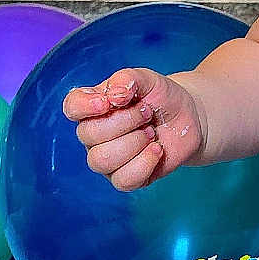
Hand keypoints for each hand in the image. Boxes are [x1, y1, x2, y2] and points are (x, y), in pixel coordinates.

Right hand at [62, 66, 204, 190]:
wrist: (187, 117)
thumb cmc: (160, 97)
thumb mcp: (148, 79)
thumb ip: (128, 79)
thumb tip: (114, 95)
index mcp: (94, 106)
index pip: (72, 106)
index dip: (85, 106)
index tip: (108, 102)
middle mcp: (94, 135)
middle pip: (89, 135)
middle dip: (125, 121)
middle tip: (147, 112)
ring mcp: (108, 159)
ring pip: (101, 161)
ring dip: (134, 143)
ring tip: (151, 132)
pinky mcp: (125, 178)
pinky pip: (123, 180)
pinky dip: (145, 163)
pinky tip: (157, 149)